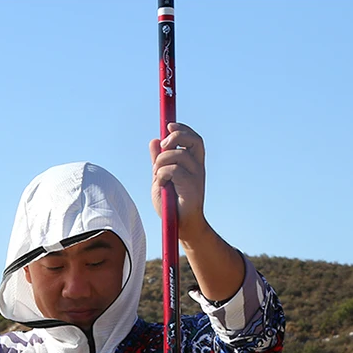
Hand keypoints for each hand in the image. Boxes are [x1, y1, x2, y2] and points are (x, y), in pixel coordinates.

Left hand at [149, 122, 208, 243]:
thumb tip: (154, 141)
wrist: (180, 227)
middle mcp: (198, 168)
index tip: (168, 126)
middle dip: (177, 136)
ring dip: (162, 162)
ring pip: (179, 155)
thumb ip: (158, 161)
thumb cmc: (171, 205)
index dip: (182, 129)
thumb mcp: (160, 178)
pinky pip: (174, 170)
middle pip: (195, 140)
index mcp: (193, 164)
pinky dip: (162, 175)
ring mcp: (197, 177)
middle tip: (163, 145)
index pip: (193, 139)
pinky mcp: (192, 187)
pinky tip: (161, 185)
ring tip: (157, 175)